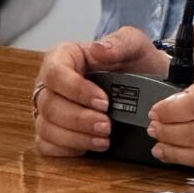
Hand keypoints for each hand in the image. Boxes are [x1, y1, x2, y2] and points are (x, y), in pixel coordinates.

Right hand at [34, 28, 166, 156]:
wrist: (147, 85)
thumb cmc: (135, 62)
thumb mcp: (135, 45)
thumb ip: (120, 43)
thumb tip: (98, 49)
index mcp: (63, 56)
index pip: (55, 73)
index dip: (76, 90)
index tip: (103, 102)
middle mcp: (49, 84)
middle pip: (50, 105)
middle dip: (80, 119)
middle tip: (107, 126)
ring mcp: (47, 109)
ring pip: (46, 128)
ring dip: (76, 137)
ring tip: (104, 140)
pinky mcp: (51, 132)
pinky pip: (47, 145)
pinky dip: (68, 149)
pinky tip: (91, 146)